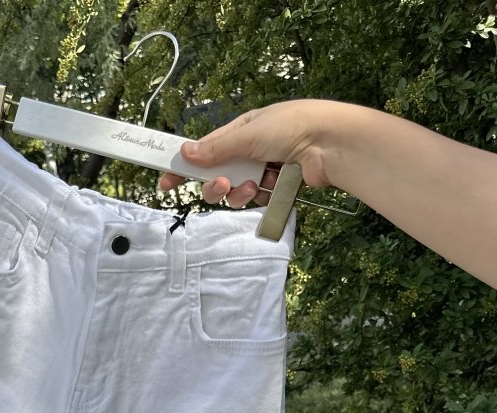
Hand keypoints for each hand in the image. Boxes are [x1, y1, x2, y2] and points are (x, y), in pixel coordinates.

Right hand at [157, 99, 339, 205]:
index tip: (166, 183)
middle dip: (215, 185)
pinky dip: (259, 197)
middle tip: (222, 185)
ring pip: (234, 193)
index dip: (184, 166)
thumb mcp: (248, 133)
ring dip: (239, 193)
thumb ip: (216, 148)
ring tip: (252, 186)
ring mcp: (262, 171)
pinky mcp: (275, 189)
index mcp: (240, 131)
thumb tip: (186, 152)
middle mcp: (249, 151)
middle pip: (216, 177)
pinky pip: (255, 201)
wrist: (329, 143)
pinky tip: (270, 187)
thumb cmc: (292, 126)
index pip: (204, 151)